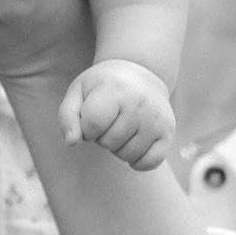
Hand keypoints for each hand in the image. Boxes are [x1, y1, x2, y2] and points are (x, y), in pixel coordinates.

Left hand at [59, 59, 174, 170]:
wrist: (140, 72)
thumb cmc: (102, 85)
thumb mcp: (78, 92)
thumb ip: (67, 117)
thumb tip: (72, 143)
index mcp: (114, 90)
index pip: (91, 127)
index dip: (86, 127)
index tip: (90, 114)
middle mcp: (140, 104)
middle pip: (108, 143)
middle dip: (101, 136)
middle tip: (108, 118)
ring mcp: (156, 119)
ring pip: (127, 155)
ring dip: (118, 147)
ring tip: (120, 126)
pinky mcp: (168, 132)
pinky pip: (149, 163)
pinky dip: (138, 160)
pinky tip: (133, 142)